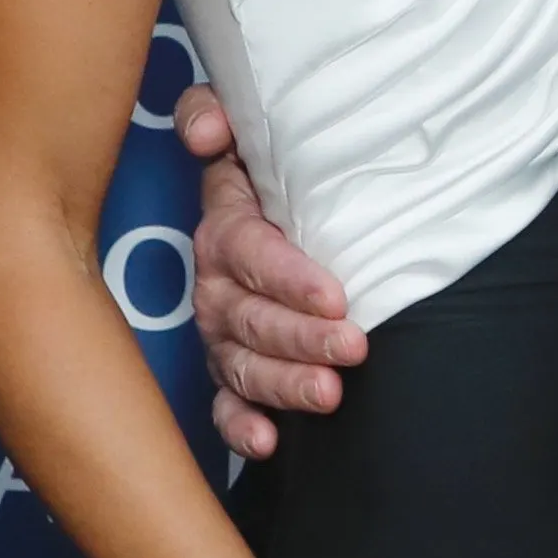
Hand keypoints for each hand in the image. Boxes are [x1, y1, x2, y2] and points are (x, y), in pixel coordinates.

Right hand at [176, 85, 363, 460]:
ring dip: (283, 385)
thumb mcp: (249, 126)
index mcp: (226, 228)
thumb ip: (217, 113)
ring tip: (329, 396)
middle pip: (250, 319)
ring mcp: (221, 333)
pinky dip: (240, 427)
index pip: (250, 254)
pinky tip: (268, 443)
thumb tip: (206, 133)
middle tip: (351, 349)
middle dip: (300, 339)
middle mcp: (216, 285)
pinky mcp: (230, 370)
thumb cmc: (273, 166)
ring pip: (242, 366)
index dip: (289, 278)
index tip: (336, 296)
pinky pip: (225, 405)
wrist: (281, 199)